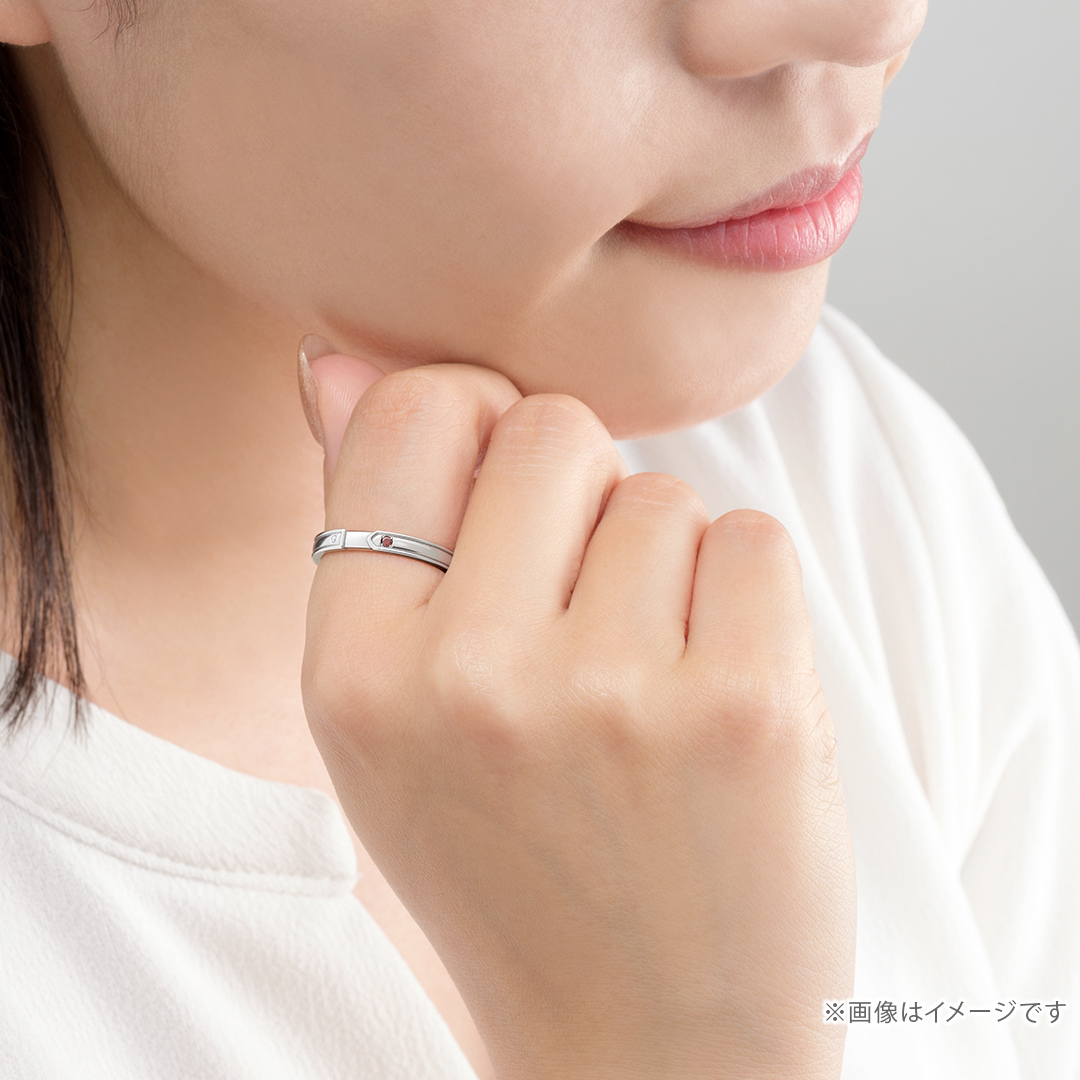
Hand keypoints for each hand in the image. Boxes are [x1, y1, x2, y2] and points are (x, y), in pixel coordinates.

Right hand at [301, 359, 855, 1079]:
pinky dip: (744, 602)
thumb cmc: (516, 864)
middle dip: (578, 498)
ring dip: (664, 570)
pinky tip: (716, 705)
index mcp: (355, 672)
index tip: (507, 494)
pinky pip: (752, 541)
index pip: (410, 415)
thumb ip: (372, 525)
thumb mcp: (395, 716)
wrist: (641, 1041)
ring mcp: (612, 694)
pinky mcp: (748, 709)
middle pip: (551, 430)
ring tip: (645, 693)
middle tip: (583, 622)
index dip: (470, 427)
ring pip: (661, 493)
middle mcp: (469, 677)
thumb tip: (335, 360)